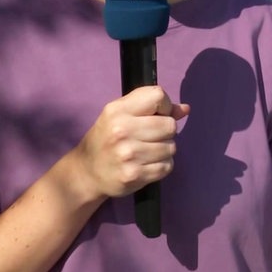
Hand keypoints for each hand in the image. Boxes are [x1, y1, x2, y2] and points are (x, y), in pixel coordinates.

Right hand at [74, 86, 190, 198]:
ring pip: (171, 147)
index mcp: (117, 111)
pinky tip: (147, 164)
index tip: (157, 115)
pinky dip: (162, 166)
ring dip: (164, 150)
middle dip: (165, 131)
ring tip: (147, 151)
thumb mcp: (121, 114)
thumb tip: (185, 109)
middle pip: (170, 125)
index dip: (164, 106)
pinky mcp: (134, 175)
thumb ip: (151, 106)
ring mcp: (128, 155)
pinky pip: (167, 166)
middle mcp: (122, 131)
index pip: (158, 96)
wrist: (87, 172)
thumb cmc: (107, 138)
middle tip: (151, 137)